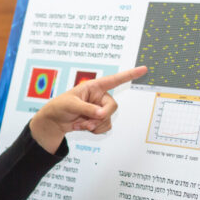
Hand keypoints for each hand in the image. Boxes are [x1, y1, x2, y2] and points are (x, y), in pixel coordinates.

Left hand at [29, 66, 147, 152]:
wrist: (55, 121)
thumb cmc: (60, 106)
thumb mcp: (71, 105)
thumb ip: (87, 109)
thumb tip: (101, 114)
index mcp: (94, 87)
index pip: (114, 80)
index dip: (129, 75)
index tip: (144, 69)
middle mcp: (100, 97)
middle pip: (113, 106)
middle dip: (101, 116)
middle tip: (88, 121)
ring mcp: (100, 109)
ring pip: (109, 119)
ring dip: (95, 125)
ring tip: (81, 123)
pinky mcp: (99, 120)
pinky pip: (106, 127)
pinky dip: (95, 130)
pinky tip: (83, 126)